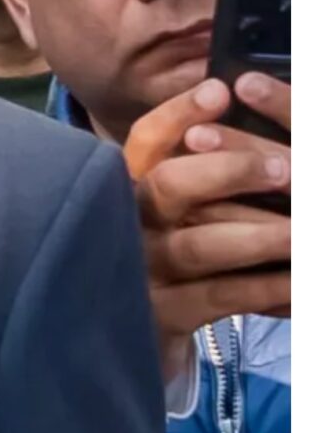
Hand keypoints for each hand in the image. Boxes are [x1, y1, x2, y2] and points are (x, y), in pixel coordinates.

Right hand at [122, 74, 290, 380]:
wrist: (130, 340)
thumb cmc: (169, 263)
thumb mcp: (170, 215)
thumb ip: (196, 176)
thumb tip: (239, 113)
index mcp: (129, 190)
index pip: (147, 140)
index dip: (180, 114)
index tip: (222, 92)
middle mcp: (127, 225)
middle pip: (168, 184)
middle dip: (231, 170)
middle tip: (287, 169)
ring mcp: (141, 272)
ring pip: (200, 245)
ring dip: (262, 235)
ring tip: (305, 232)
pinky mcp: (161, 317)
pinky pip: (222, 296)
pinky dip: (269, 287)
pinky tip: (300, 281)